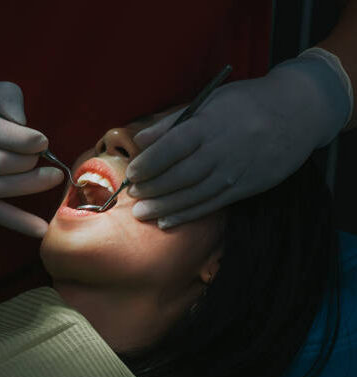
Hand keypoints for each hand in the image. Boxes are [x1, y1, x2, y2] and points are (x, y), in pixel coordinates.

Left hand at [126, 57, 350, 228]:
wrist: (298, 113)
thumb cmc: (246, 104)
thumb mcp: (210, 102)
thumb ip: (172, 123)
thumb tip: (140, 140)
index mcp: (209, 125)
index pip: (172, 147)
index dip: (149, 163)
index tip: (131, 172)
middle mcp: (222, 151)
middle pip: (180, 175)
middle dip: (153, 188)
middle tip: (132, 194)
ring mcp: (235, 172)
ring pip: (193, 195)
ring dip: (164, 206)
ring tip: (141, 213)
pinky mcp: (246, 187)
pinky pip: (211, 205)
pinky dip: (187, 215)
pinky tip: (166, 221)